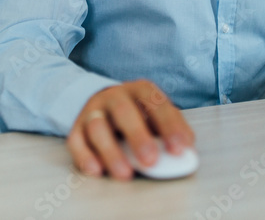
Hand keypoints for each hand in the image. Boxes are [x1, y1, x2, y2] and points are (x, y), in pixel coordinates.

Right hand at [66, 79, 193, 180]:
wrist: (104, 104)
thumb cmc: (140, 115)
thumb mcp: (158, 115)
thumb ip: (172, 129)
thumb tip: (188, 151)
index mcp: (140, 91)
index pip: (156, 103)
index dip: (169, 126)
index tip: (179, 149)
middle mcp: (114, 97)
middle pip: (123, 111)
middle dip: (138, 136)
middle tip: (151, 161)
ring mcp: (93, 111)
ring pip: (97, 127)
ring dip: (111, 151)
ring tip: (125, 174)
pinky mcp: (76, 129)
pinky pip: (76, 141)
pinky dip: (84, 157)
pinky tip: (97, 171)